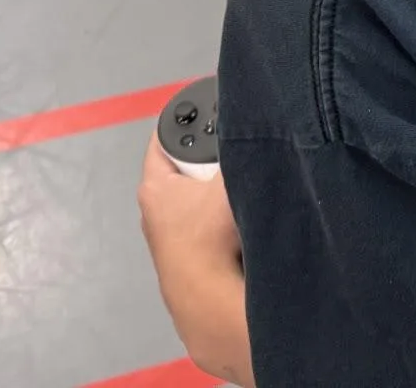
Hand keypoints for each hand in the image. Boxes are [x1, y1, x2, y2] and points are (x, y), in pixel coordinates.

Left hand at [138, 136, 250, 383]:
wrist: (211, 304)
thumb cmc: (211, 236)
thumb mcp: (230, 179)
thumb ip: (241, 148)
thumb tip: (261, 121)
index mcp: (155, 186)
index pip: (167, 136)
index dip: (190, 118)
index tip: (215, 111)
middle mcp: (154, 212)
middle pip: (186, 168)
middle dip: (210, 159)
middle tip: (238, 152)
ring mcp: (168, 242)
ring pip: (198, 202)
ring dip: (219, 197)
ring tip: (245, 193)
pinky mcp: (185, 265)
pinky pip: (207, 229)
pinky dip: (222, 225)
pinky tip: (243, 229)